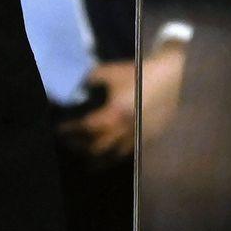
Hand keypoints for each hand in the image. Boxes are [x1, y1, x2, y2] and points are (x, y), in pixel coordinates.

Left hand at [57, 47, 185, 167]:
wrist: (170, 78)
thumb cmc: (139, 74)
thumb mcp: (111, 72)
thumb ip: (91, 79)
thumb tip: (78, 86)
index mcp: (114, 114)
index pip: (86, 128)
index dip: (71, 130)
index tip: (60, 130)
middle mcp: (124, 130)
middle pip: (97, 147)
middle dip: (80, 147)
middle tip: (69, 143)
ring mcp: (138, 136)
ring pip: (113, 155)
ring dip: (97, 157)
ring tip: (86, 158)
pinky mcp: (148, 137)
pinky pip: (128, 153)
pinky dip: (115, 155)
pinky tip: (109, 154)